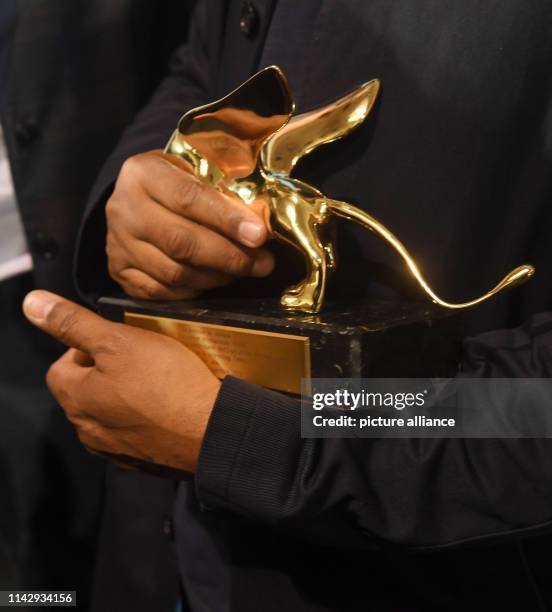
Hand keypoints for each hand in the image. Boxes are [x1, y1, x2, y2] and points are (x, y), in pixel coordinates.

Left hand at [23, 290, 219, 473]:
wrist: (212, 430)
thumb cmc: (164, 382)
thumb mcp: (117, 340)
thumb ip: (73, 322)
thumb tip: (33, 303)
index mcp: (75, 400)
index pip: (62, 366)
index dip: (86, 347)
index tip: (117, 341)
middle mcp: (88, 431)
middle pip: (86, 391)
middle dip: (106, 372)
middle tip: (140, 357)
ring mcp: (116, 451)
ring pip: (112, 413)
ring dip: (125, 397)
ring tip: (157, 381)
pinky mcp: (145, 462)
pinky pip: (136, 433)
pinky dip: (145, 419)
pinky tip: (168, 407)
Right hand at [106, 150, 273, 299]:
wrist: (137, 196)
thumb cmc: (178, 179)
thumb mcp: (198, 164)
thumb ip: (226, 184)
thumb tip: (259, 223)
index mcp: (143, 173)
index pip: (189, 197)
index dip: (227, 219)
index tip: (259, 235)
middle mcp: (124, 209)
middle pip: (182, 242)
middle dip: (230, 256)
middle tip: (263, 263)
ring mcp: (118, 244)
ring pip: (174, 272)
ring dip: (217, 276)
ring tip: (245, 270)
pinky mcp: (119, 271)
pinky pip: (162, 292)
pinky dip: (194, 290)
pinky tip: (216, 280)